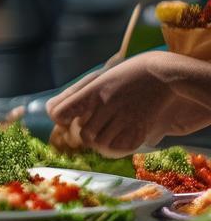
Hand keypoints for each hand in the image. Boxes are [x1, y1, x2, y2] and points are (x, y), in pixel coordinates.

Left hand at [47, 51, 210, 155]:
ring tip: (107, 133)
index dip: (61, 119)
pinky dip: (117, 147)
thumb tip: (57, 114)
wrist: (163, 73)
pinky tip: (119, 138)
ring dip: (101, 142)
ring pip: (100, 143)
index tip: (66, 119)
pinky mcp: (140, 127)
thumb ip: (80, 94)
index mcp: (93, 91)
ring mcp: (124, 117)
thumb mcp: (101, 77)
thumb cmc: (128, 73)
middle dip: (85, 134)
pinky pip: (121, 147)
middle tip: (94, 127)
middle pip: (83, 134)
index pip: (60, 112)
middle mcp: (106, 105)